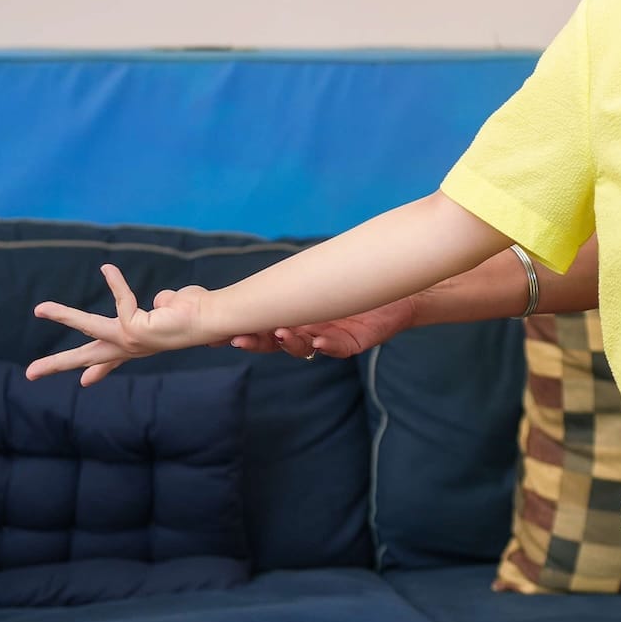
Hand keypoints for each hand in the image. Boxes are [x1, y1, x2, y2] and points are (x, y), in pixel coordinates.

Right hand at [25, 264, 212, 385]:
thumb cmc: (199, 311)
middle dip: (58, 364)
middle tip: (30, 374)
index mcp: (140, 344)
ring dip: (64, 315)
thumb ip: (163, 305)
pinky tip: (108, 269)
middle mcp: (132, 347)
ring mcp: (130, 341)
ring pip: (89, 327)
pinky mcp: (131, 330)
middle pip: (87, 357)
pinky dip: (116, 282)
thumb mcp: (174, 308)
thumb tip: (161, 302)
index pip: (113, 359)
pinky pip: (120, 299)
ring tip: (39, 308)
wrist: (212, 317)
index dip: (98, 370)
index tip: (85, 382)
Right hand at [226, 297, 416, 361]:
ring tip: (282, 333)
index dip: (243, 330)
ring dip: (290, 342)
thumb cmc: (358, 280)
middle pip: (276, 341)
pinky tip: (318, 340)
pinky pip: (337, 348)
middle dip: (258, 341)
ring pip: (303, 347)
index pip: (263, 326)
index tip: (218, 333)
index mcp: (296, 315)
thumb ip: (293, 281)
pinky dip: (327, 345)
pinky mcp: (354, 342)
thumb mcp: (321, 279)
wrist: (401, 287)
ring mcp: (330, 338)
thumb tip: (261, 273)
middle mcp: (308, 329)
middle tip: (240, 338)